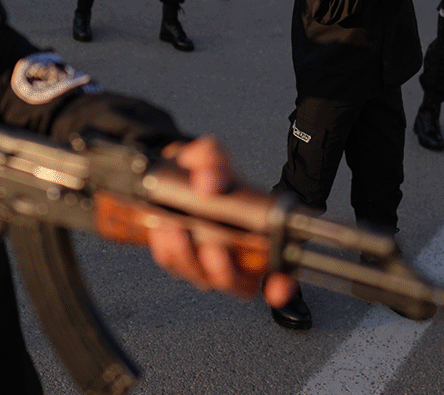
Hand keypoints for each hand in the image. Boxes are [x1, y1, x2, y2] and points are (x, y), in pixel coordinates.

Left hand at [151, 137, 297, 307]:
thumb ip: (211, 159)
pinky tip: (161, 225)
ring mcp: (209, 263)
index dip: (282, 283)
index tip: (276, 289)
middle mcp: (238, 255)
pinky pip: (173, 264)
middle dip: (223, 269)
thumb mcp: (210, 155)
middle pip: (239, 284)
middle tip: (211, 244)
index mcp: (259, 231)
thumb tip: (209, 184)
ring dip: (188, 256)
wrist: (172, 172)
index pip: (281, 269)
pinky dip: (166, 248)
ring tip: (174, 227)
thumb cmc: (203, 170)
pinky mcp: (181, 262)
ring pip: (203, 278)